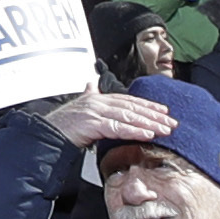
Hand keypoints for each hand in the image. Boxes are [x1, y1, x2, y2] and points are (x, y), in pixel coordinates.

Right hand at [40, 88, 174, 150]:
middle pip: (132, 107)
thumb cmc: (63, 123)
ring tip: (165, 130)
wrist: (47, 132)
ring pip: (128, 116)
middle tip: (171, 123)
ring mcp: (96, 112)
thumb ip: (88, 94)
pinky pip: (117, 128)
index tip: (164, 111)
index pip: (129, 100)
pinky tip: (147, 134)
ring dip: (149, 124)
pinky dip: (134, 131)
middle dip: (154, 115)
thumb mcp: (79, 106)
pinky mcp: (93, 124)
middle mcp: (99, 102)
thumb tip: (91, 84)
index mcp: (98, 98)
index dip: (148, 105)